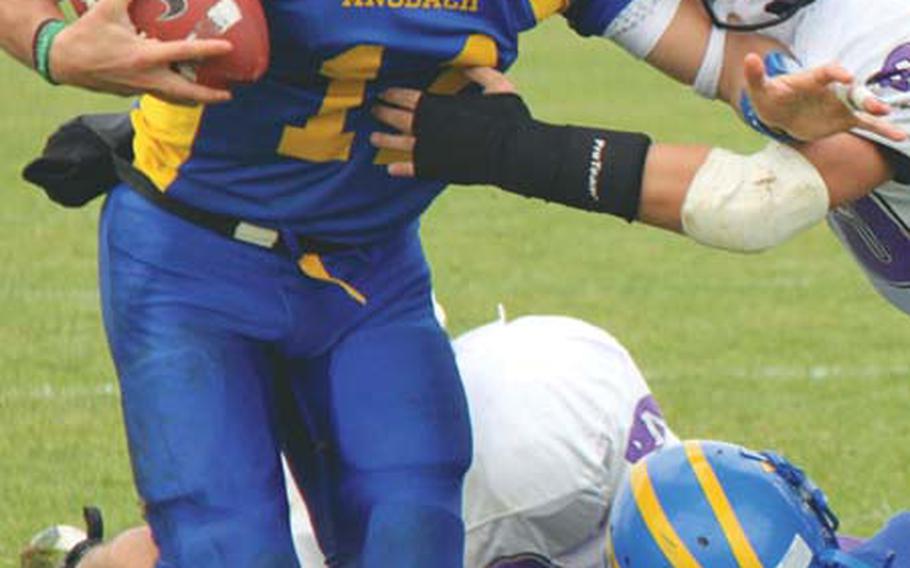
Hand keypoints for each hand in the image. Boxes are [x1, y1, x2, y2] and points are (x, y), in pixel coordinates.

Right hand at [50, 0, 232, 103]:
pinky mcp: (133, 93)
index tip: (228, 48)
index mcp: (144, 56)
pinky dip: (174, 93)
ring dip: (194, 98)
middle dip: (209, 96)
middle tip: (229, 95)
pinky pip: (160, 94)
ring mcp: (140, 89)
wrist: (63, 61)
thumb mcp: (107, 8)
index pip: (184, 53)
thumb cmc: (86, 33)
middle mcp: (147, 77)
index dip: (208, 50)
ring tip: (213, 96)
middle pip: (186, 92)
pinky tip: (181, 85)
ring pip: (174, 98)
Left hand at [370, 67, 515, 176]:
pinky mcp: (433, 168)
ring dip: (384, 139)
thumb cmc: (506, 119)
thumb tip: (468, 65)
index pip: (406, 97)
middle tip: (374, 109)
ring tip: (373, 137)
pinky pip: (410, 169)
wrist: (510, 154)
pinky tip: (390, 169)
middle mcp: (426, 127)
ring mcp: (427, 149)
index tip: (383, 92)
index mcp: (437, 105)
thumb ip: (480, 74)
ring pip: (398, 143)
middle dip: (383, 112)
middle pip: (397, 118)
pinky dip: (399, 168)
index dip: (393, 94)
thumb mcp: (498, 87)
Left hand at [744, 53, 906, 142]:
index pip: (827, 72)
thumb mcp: (761, 89)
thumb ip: (756, 76)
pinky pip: (866, 123)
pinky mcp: (844, 119)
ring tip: (889, 117)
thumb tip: (748, 58)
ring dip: (876, 111)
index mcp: (813, 79)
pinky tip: (900, 136)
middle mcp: (832, 89)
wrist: (780, 112)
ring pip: (863, 105)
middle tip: (875, 106)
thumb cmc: (770, 97)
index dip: (836, 73)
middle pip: (851, 90)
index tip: (845, 77)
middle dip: (863, 97)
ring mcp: (840, 104)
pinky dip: (882, 129)